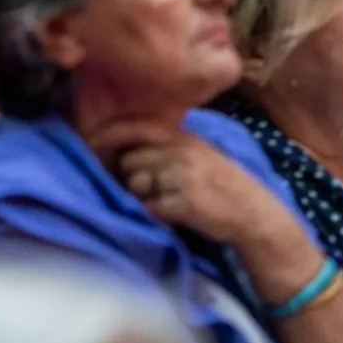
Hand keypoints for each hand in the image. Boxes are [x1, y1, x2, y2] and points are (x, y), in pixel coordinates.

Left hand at [90, 120, 297, 248]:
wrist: (254, 213)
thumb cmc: (221, 183)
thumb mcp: (197, 152)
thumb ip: (164, 145)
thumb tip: (121, 147)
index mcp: (182, 137)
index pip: (134, 126)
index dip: (106, 133)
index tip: (87, 142)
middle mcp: (181, 152)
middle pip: (130, 161)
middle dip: (130, 176)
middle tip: (145, 188)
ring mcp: (183, 176)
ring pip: (136, 185)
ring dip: (142, 196)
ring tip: (165, 201)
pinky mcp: (185, 202)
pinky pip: (150, 208)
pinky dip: (154, 214)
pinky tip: (171, 215)